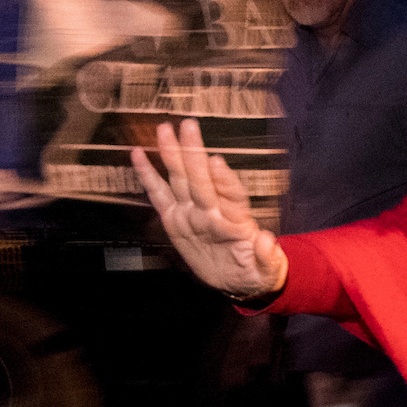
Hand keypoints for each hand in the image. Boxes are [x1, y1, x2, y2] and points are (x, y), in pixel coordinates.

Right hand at [129, 118, 285, 298]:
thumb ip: (267, 257)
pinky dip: (149, 176)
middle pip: (201, 178)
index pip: (231, 194)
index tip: (216, 163)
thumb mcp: (266, 271)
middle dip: (194, 153)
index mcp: (236, 221)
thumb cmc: (254, 270)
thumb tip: (266, 241)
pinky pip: (159, 195)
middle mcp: (213, 210)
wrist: (238, 280)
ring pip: (181, 179)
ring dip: (173, 155)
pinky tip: (139, 155)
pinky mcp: (174, 219)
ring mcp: (192, 212)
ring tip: (165, 130)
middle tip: (188, 127)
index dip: (224, 179)